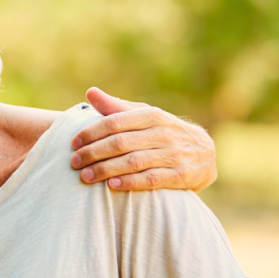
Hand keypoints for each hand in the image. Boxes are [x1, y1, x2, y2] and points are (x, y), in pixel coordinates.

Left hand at [70, 88, 216, 191]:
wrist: (205, 154)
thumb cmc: (164, 132)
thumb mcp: (144, 116)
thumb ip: (116, 107)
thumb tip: (89, 92)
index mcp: (152, 116)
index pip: (115, 122)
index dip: (91, 132)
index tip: (73, 143)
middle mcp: (163, 133)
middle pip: (121, 143)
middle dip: (94, 153)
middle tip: (74, 162)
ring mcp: (173, 154)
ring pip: (133, 162)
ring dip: (106, 170)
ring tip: (85, 176)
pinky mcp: (181, 175)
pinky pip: (152, 179)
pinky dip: (130, 182)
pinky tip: (112, 185)